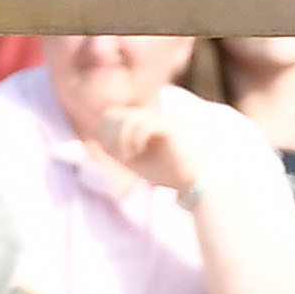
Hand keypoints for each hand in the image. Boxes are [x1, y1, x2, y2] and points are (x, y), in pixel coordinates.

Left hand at [84, 97, 201, 195]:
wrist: (195, 180)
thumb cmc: (167, 172)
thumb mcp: (135, 161)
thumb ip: (118, 149)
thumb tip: (100, 141)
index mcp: (140, 123)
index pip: (111, 115)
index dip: (105, 133)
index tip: (113, 154)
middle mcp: (149, 117)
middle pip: (115, 113)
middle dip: (111, 135)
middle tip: (120, 155)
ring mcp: (160, 120)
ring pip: (130, 117)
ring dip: (122, 139)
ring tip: (129, 156)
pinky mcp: (170, 127)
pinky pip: (146, 124)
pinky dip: (135, 139)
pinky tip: (138, 153)